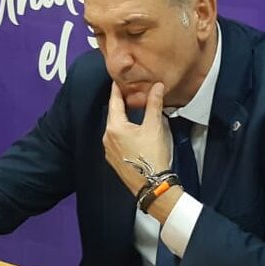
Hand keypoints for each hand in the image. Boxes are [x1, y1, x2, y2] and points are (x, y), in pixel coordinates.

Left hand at [103, 81, 169, 195]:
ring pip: (114, 128)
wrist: (152, 185)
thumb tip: (157, 86)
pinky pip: (115, 140)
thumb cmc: (152, 155)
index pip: (114, 102)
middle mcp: (107, 137)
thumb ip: (154, 104)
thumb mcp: (154, 127)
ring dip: (122, 118)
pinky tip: (132, 131)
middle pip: (113, 115)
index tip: (117, 80)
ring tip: (131, 110)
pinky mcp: (113, 159)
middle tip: (127, 93)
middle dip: (120, 104)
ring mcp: (108, 150)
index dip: (117, 90)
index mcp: (115, 127)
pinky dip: (122, 132)